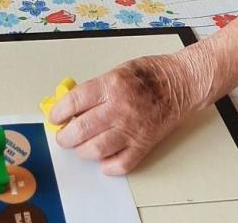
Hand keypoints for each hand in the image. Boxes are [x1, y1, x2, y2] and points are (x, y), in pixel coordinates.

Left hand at [50, 53, 200, 174]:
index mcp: (111, 85)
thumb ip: (96, 89)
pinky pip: (121, 163)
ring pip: (96, 149)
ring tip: (80, 147)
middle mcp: (119, 108)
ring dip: (82, 151)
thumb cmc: (152, 74)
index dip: (59, 112)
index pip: (75, 101)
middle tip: (63, 136)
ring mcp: (132, 128)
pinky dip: (108, 166)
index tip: (55, 117)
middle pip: (81, 129)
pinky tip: (103, 160)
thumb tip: (73, 105)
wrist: (182, 83)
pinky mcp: (144, 143)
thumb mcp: (117, 71)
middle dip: (65, 136)